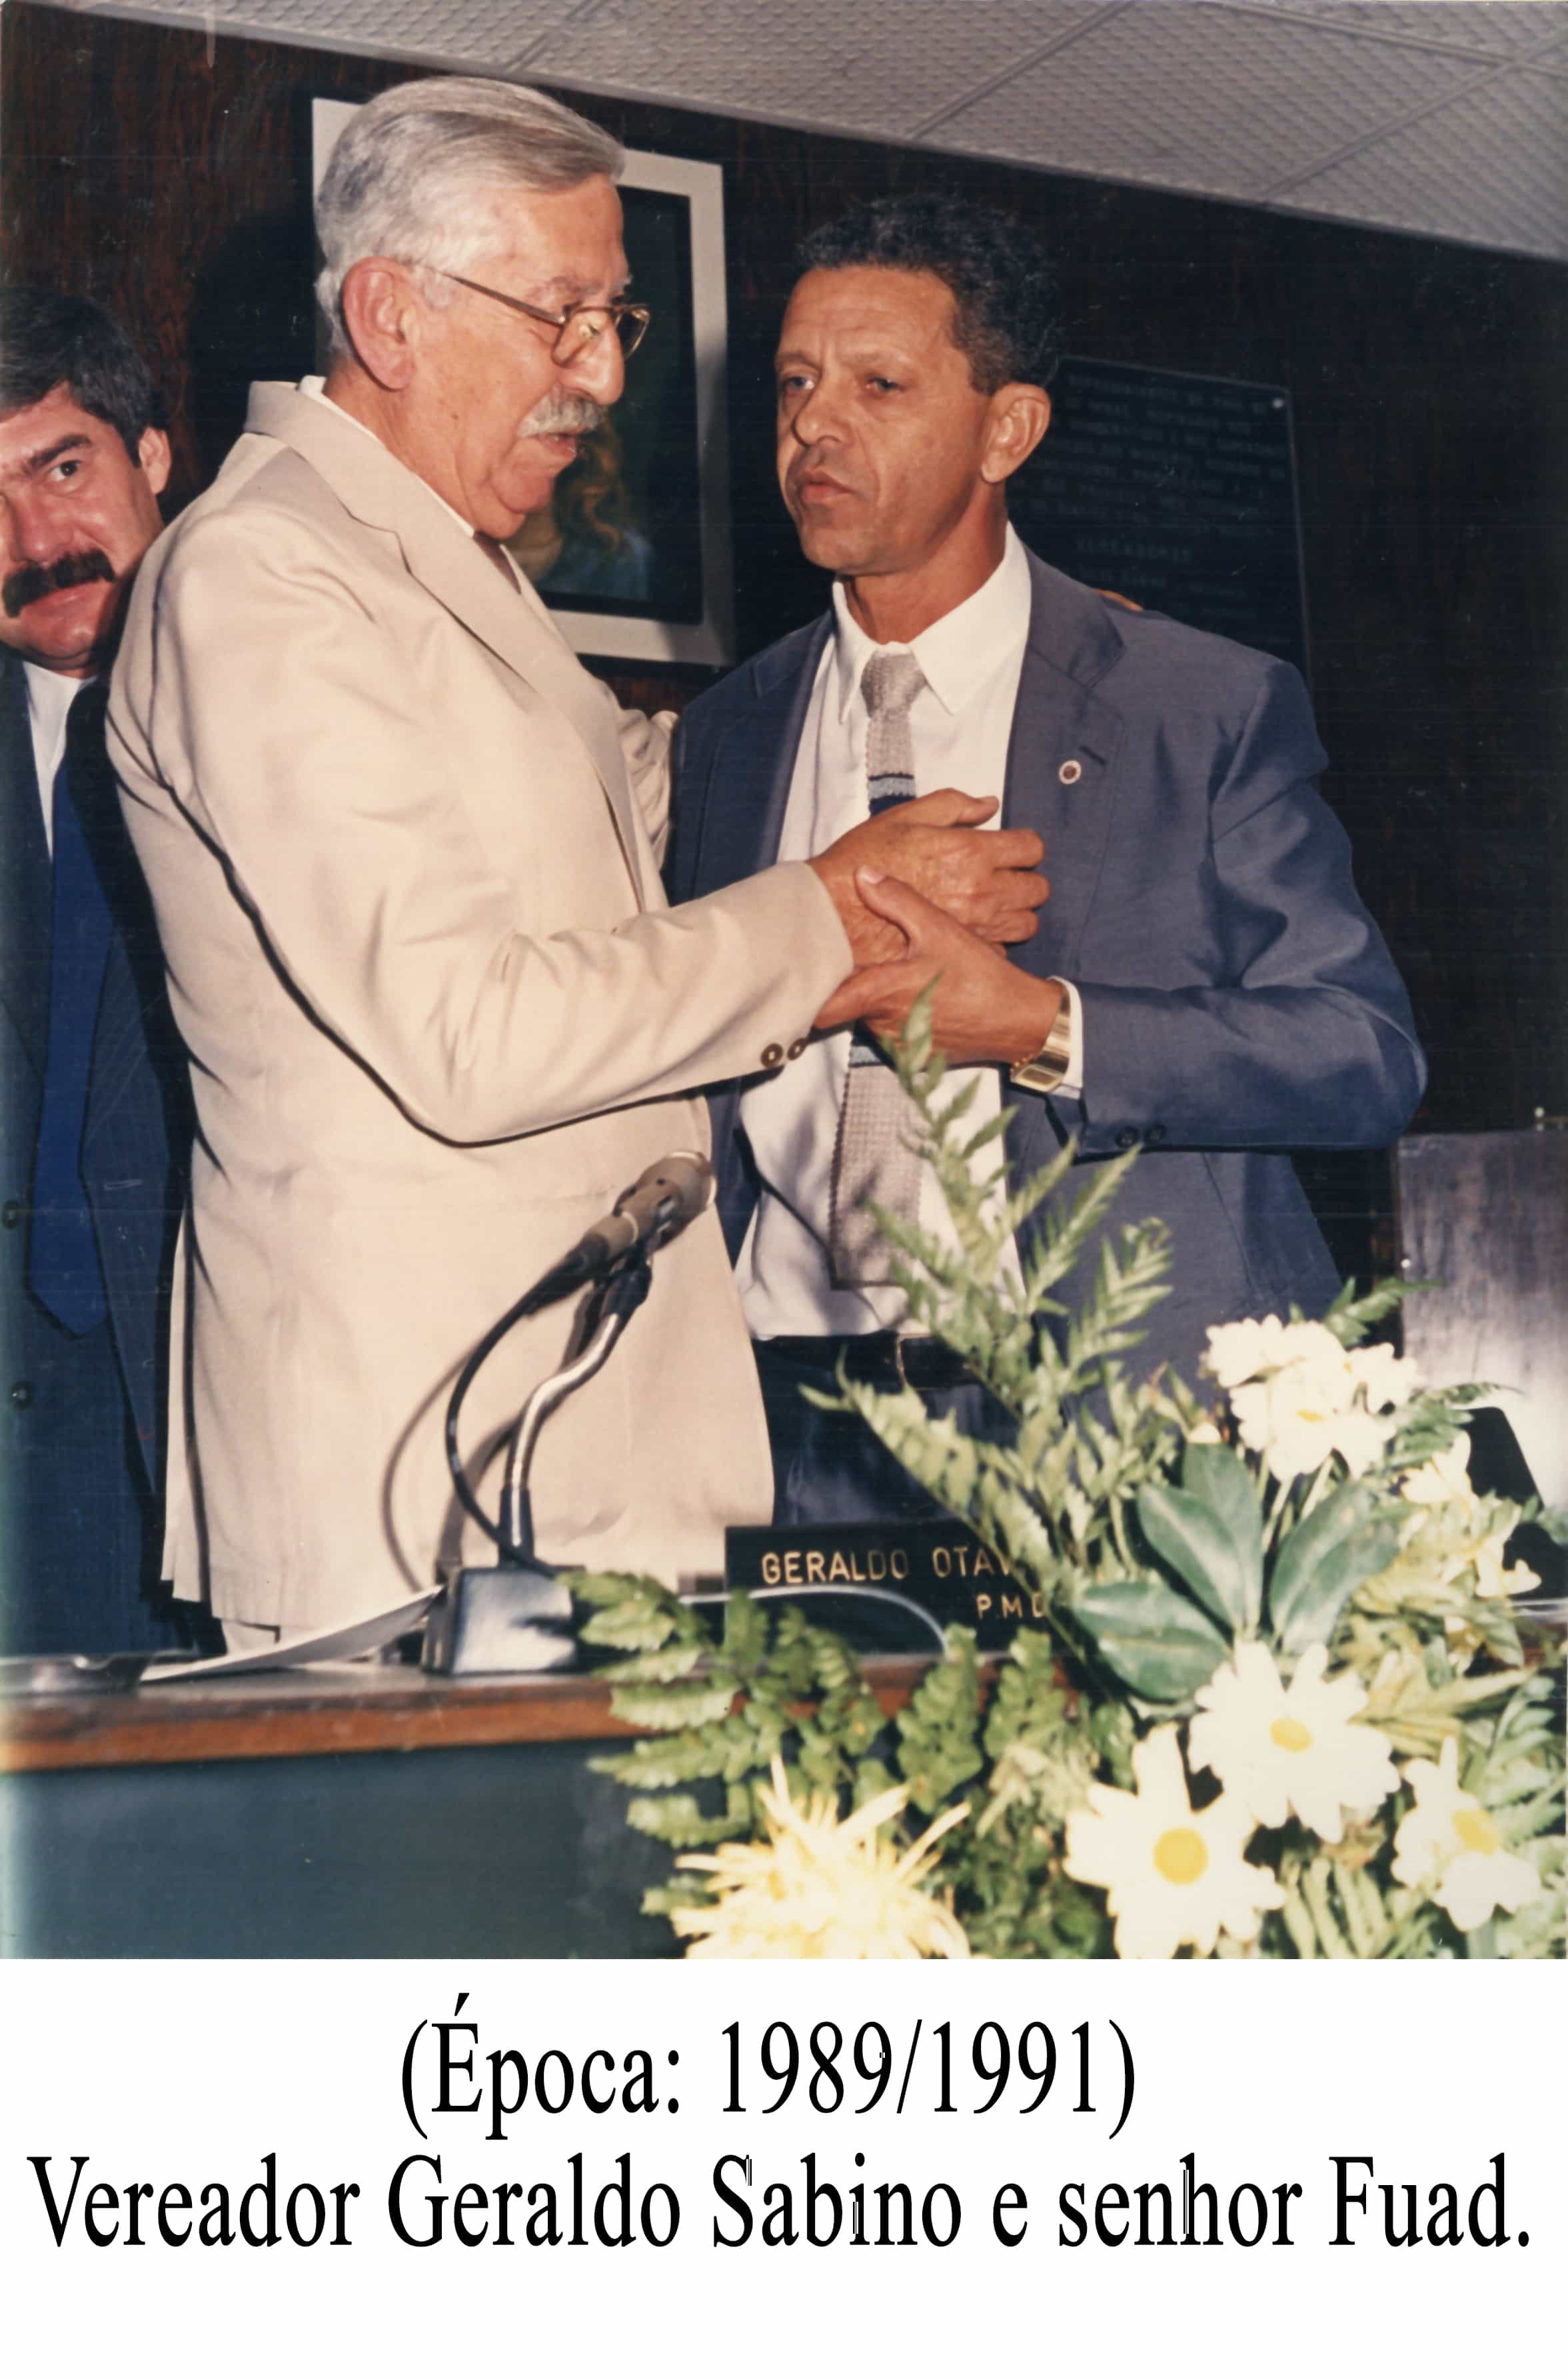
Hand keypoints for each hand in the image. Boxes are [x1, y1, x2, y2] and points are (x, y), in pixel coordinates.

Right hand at [808, 789, 1047, 967]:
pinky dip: (994, 940)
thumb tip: (988, 805)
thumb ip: (954, 806)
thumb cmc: (863, 860)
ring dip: (1016, 913)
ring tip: (994, 907)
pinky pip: (1000, 949)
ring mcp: (975, 927)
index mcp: (972, 851)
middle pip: (1038, 889)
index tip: (1012, 849)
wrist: (833, 913)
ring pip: (1026, 924)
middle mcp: (982, 891)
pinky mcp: (960, 954)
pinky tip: (973, 931)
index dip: (1024, 846)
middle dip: (1026, 880)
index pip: (1031, 848)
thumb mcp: (904, 818)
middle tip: (1004, 878)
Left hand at [814, 869, 1063, 1065]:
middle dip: (852, 987)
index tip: (793, 984)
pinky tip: (920, 999)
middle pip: (850, 1007)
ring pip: (871, 1020)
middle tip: (857, 963)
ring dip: (878, 1002)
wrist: (1018, 1022)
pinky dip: (899, 1018)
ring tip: (896, 978)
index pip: (826, 1009)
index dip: (806, 999)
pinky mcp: (915, 1056)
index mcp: (883, 993)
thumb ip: (898, 901)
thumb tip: (864, 874)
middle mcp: (884, 1025)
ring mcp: (899, 1045)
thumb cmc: (980, 976)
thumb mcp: (940, 930)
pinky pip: (894, 1034)